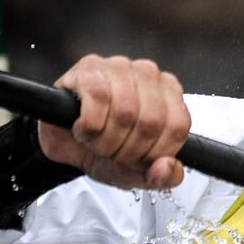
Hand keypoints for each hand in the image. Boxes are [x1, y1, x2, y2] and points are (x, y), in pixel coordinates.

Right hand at [37, 54, 189, 189]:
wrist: (67, 144)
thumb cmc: (107, 148)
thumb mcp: (140, 172)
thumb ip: (164, 176)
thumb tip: (167, 167)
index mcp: (170, 95)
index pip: (177, 127)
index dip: (153, 153)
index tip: (136, 160)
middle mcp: (149, 74)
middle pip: (151, 122)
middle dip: (128, 151)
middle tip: (112, 153)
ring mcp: (120, 67)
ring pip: (125, 112)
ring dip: (106, 141)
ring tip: (96, 142)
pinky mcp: (90, 67)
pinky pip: (98, 99)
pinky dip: (88, 126)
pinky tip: (83, 129)